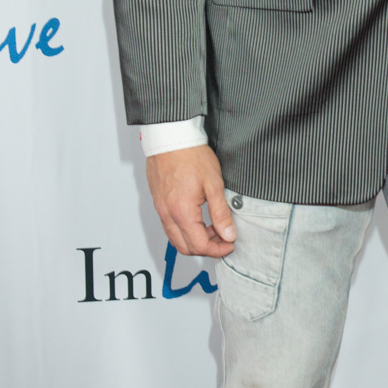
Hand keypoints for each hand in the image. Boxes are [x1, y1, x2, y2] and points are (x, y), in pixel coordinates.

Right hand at [145, 145, 235, 259]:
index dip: (217, 249)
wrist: (171, 138)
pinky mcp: (158, 203)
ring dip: (194, 240)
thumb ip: (221, 213)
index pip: (199, 245)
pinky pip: (169, 227)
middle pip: (185, 248)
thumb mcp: (214, 184)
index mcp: (182, 212)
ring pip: (175, 239)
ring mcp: (160, 209)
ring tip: (213, 227)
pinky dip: (184, 231)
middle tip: (223, 238)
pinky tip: (198, 219)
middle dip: (206, 248)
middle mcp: (167, 214)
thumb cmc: (191, 155)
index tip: (229, 244)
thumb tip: (228, 234)